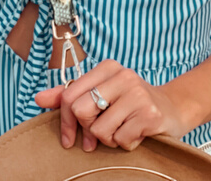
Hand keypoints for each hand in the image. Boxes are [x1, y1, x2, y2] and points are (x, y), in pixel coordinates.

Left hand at [35, 60, 189, 151]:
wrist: (172, 109)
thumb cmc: (131, 102)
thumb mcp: (101, 92)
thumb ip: (70, 94)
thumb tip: (38, 98)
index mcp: (107, 67)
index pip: (70, 95)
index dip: (64, 121)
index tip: (68, 138)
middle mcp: (122, 76)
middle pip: (81, 111)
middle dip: (87, 130)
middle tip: (98, 135)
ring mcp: (137, 94)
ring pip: (99, 130)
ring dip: (108, 139)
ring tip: (121, 129)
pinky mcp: (149, 114)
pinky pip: (120, 140)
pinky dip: (124, 144)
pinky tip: (134, 133)